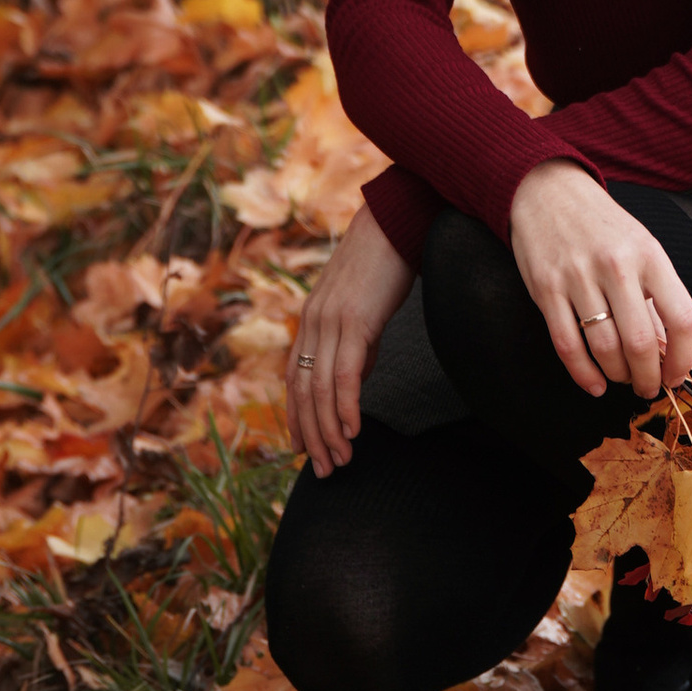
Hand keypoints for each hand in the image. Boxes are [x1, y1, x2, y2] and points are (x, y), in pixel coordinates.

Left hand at [286, 209, 415, 478]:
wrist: (396, 221)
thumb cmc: (384, 262)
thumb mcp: (362, 308)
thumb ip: (355, 344)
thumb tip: (355, 380)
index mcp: (311, 319)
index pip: (295, 379)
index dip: (297, 418)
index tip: (305, 450)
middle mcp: (313, 322)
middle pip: (304, 392)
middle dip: (312, 435)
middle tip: (324, 469)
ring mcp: (331, 321)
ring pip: (321, 389)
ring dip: (329, 431)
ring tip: (341, 460)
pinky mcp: (355, 320)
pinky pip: (346, 374)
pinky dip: (346, 406)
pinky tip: (353, 431)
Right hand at [508, 160, 691, 401]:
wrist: (547, 190)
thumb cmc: (602, 225)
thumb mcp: (640, 245)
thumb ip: (655, 293)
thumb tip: (669, 350)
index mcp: (649, 253)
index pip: (682, 317)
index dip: (684, 357)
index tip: (676, 375)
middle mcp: (617, 264)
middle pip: (642, 342)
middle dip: (648, 377)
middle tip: (647, 387)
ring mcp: (578, 276)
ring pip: (606, 348)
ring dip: (618, 375)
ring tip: (622, 378)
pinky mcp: (546, 288)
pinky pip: (568, 345)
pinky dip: (584, 374)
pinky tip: (595, 384)